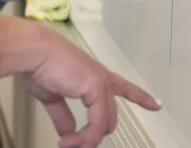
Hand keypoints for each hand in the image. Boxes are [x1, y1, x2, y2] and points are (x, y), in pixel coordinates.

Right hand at [22, 29, 160, 147]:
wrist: (33, 52)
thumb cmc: (39, 66)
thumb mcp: (51, 95)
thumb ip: (62, 114)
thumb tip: (67, 132)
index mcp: (92, 75)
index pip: (122, 86)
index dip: (139, 96)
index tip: (157, 104)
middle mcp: (101, 78)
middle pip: (109, 116)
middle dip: (92, 135)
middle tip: (70, 144)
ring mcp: (101, 83)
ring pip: (105, 123)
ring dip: (86, 139)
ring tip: (67, 145)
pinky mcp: (98, 89)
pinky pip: (97, 124)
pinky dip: (84, 137)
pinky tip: (70, 140)